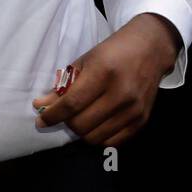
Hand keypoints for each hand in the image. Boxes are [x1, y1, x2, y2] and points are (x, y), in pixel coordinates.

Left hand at [31, 13, 179, 146]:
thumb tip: (41, 105)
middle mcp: (121, 93)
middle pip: (82, 124)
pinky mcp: (142, 120)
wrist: (150, 49)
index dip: (52, 115)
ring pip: (95, 137)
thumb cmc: (113, 51)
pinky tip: (96, 124)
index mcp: (103, 72)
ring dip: (81, 131)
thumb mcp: (85, 61)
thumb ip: (64, 85)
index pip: (72, 104)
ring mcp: (133, 110)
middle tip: (64, 114)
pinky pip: (112, 143)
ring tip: (80, 118)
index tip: (41, 120)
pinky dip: (98, 137)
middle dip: (66, 122)